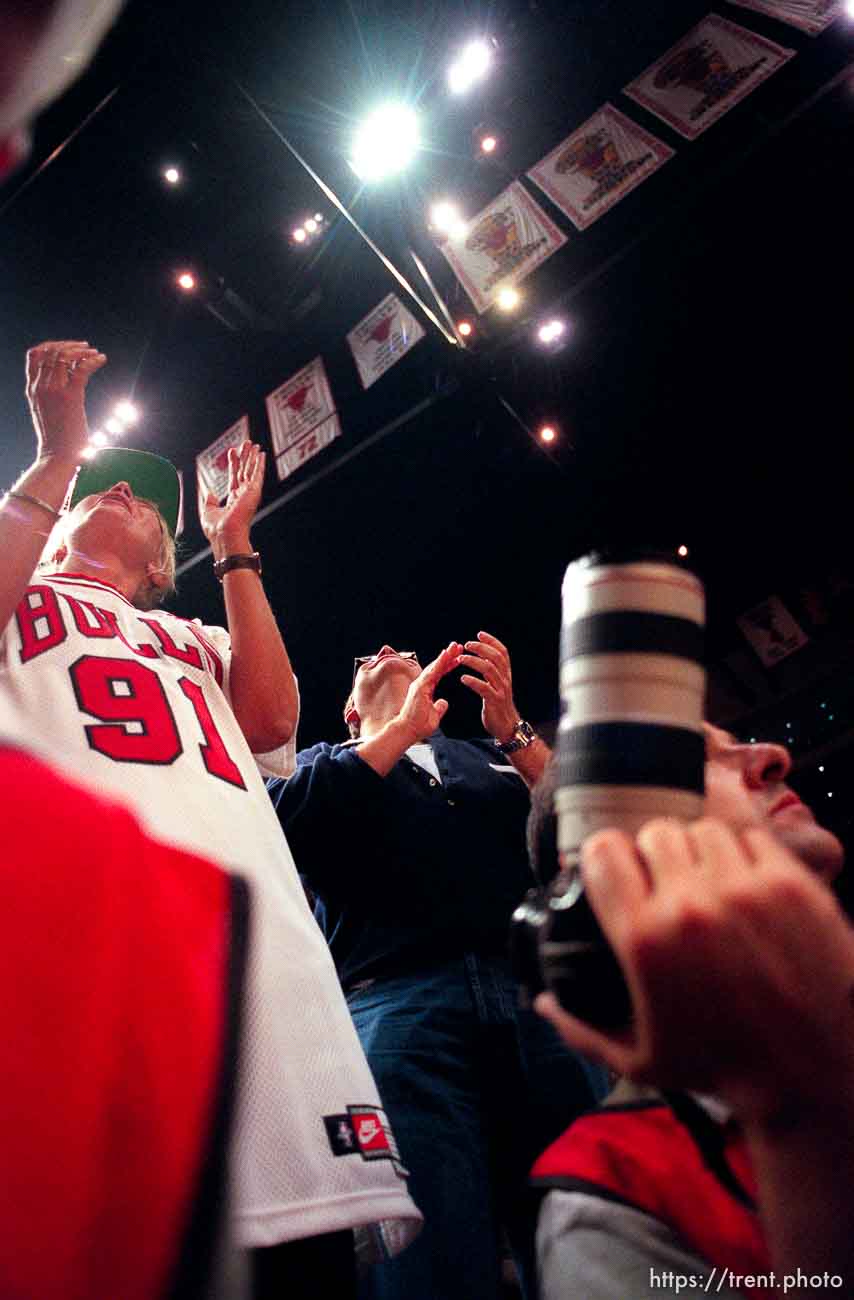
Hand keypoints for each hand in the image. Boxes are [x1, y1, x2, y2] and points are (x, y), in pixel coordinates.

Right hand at [26, 340, 106, 463]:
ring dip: (81, 350)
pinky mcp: (70, 397)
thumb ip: (52, 397)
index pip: (35, 355)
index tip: (69, 348)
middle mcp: (40, 386)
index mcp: (32, 390)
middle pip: (50, 350)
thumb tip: (69, 389)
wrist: (57, 458)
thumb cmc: (57, 441)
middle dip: (70, 345)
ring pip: (64, 356)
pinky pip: (82, 369)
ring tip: (94, 353)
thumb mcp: (47, 413)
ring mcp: (53, 390)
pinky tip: (102, 360)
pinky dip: (93, 360)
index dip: (52, 345)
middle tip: (86, 347)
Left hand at [199, 441, 264, 552]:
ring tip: (253, 444)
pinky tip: (261, 455)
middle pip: (244, 471)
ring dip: (252, 457)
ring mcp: (249, 494)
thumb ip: (210, 501)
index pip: (234, 477)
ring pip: (251, 470)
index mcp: (233, 500)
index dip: (233, 464)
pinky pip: (257, 474)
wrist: (224, 535)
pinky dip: (259, 464)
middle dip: (245, 457)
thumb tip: (209, 493)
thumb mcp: (208, 511)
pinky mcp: (253, 492)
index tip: (233, 452)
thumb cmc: (217, 530)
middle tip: (246, 444)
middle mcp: (243, 496)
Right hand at [397, 643, 462, 742]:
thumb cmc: (418, 726)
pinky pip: (431, 673)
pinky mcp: (419, 687)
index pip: (439, 673)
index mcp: (426, 689)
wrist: (406, 732)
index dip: (449, 665)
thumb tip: (444, 703)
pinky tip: (446, 655)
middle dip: (447, 656)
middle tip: (458, 646)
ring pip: (434, 667)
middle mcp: (421, 684)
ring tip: (454, 646)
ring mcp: (419, 685)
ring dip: (445, 656)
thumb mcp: (434, 716)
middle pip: (437, 667)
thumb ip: (439, 708)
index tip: (458, 658)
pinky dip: (439, 663)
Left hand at [459, 630, 518, 741]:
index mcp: (506, 674)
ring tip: (460, 659)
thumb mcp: (497, 685)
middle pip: (496, 657)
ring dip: (474, 661)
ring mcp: (501, 690)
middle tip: (467, 644)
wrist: (507, 726)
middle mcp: (505, 679)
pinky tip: (463, 678)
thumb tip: (483, 657)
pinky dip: (473, 681)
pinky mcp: (495, 701)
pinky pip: (484, 688)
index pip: (502, 652)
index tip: (479, 634)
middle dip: (481, 648)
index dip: (492, 641)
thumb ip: (492, 672)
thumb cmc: (498, 705)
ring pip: (489, 669)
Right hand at [535, 817, 853, 1125]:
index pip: (602, 852)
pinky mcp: (793, 884)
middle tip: (663, 882)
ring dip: (697, 851)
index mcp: (645, 940)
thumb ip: (580, 1030)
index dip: (603, 857)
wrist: (817, 1074)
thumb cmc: (726, 1068)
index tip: (613, 872)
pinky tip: (744, 886)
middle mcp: (691, 906)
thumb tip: (544, 1003)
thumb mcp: (640, 1061)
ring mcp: (746, 890)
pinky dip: (744, 856)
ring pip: (702, 830)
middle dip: (652, 854)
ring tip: (706, 882)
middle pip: (653, 832)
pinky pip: (752, 839)